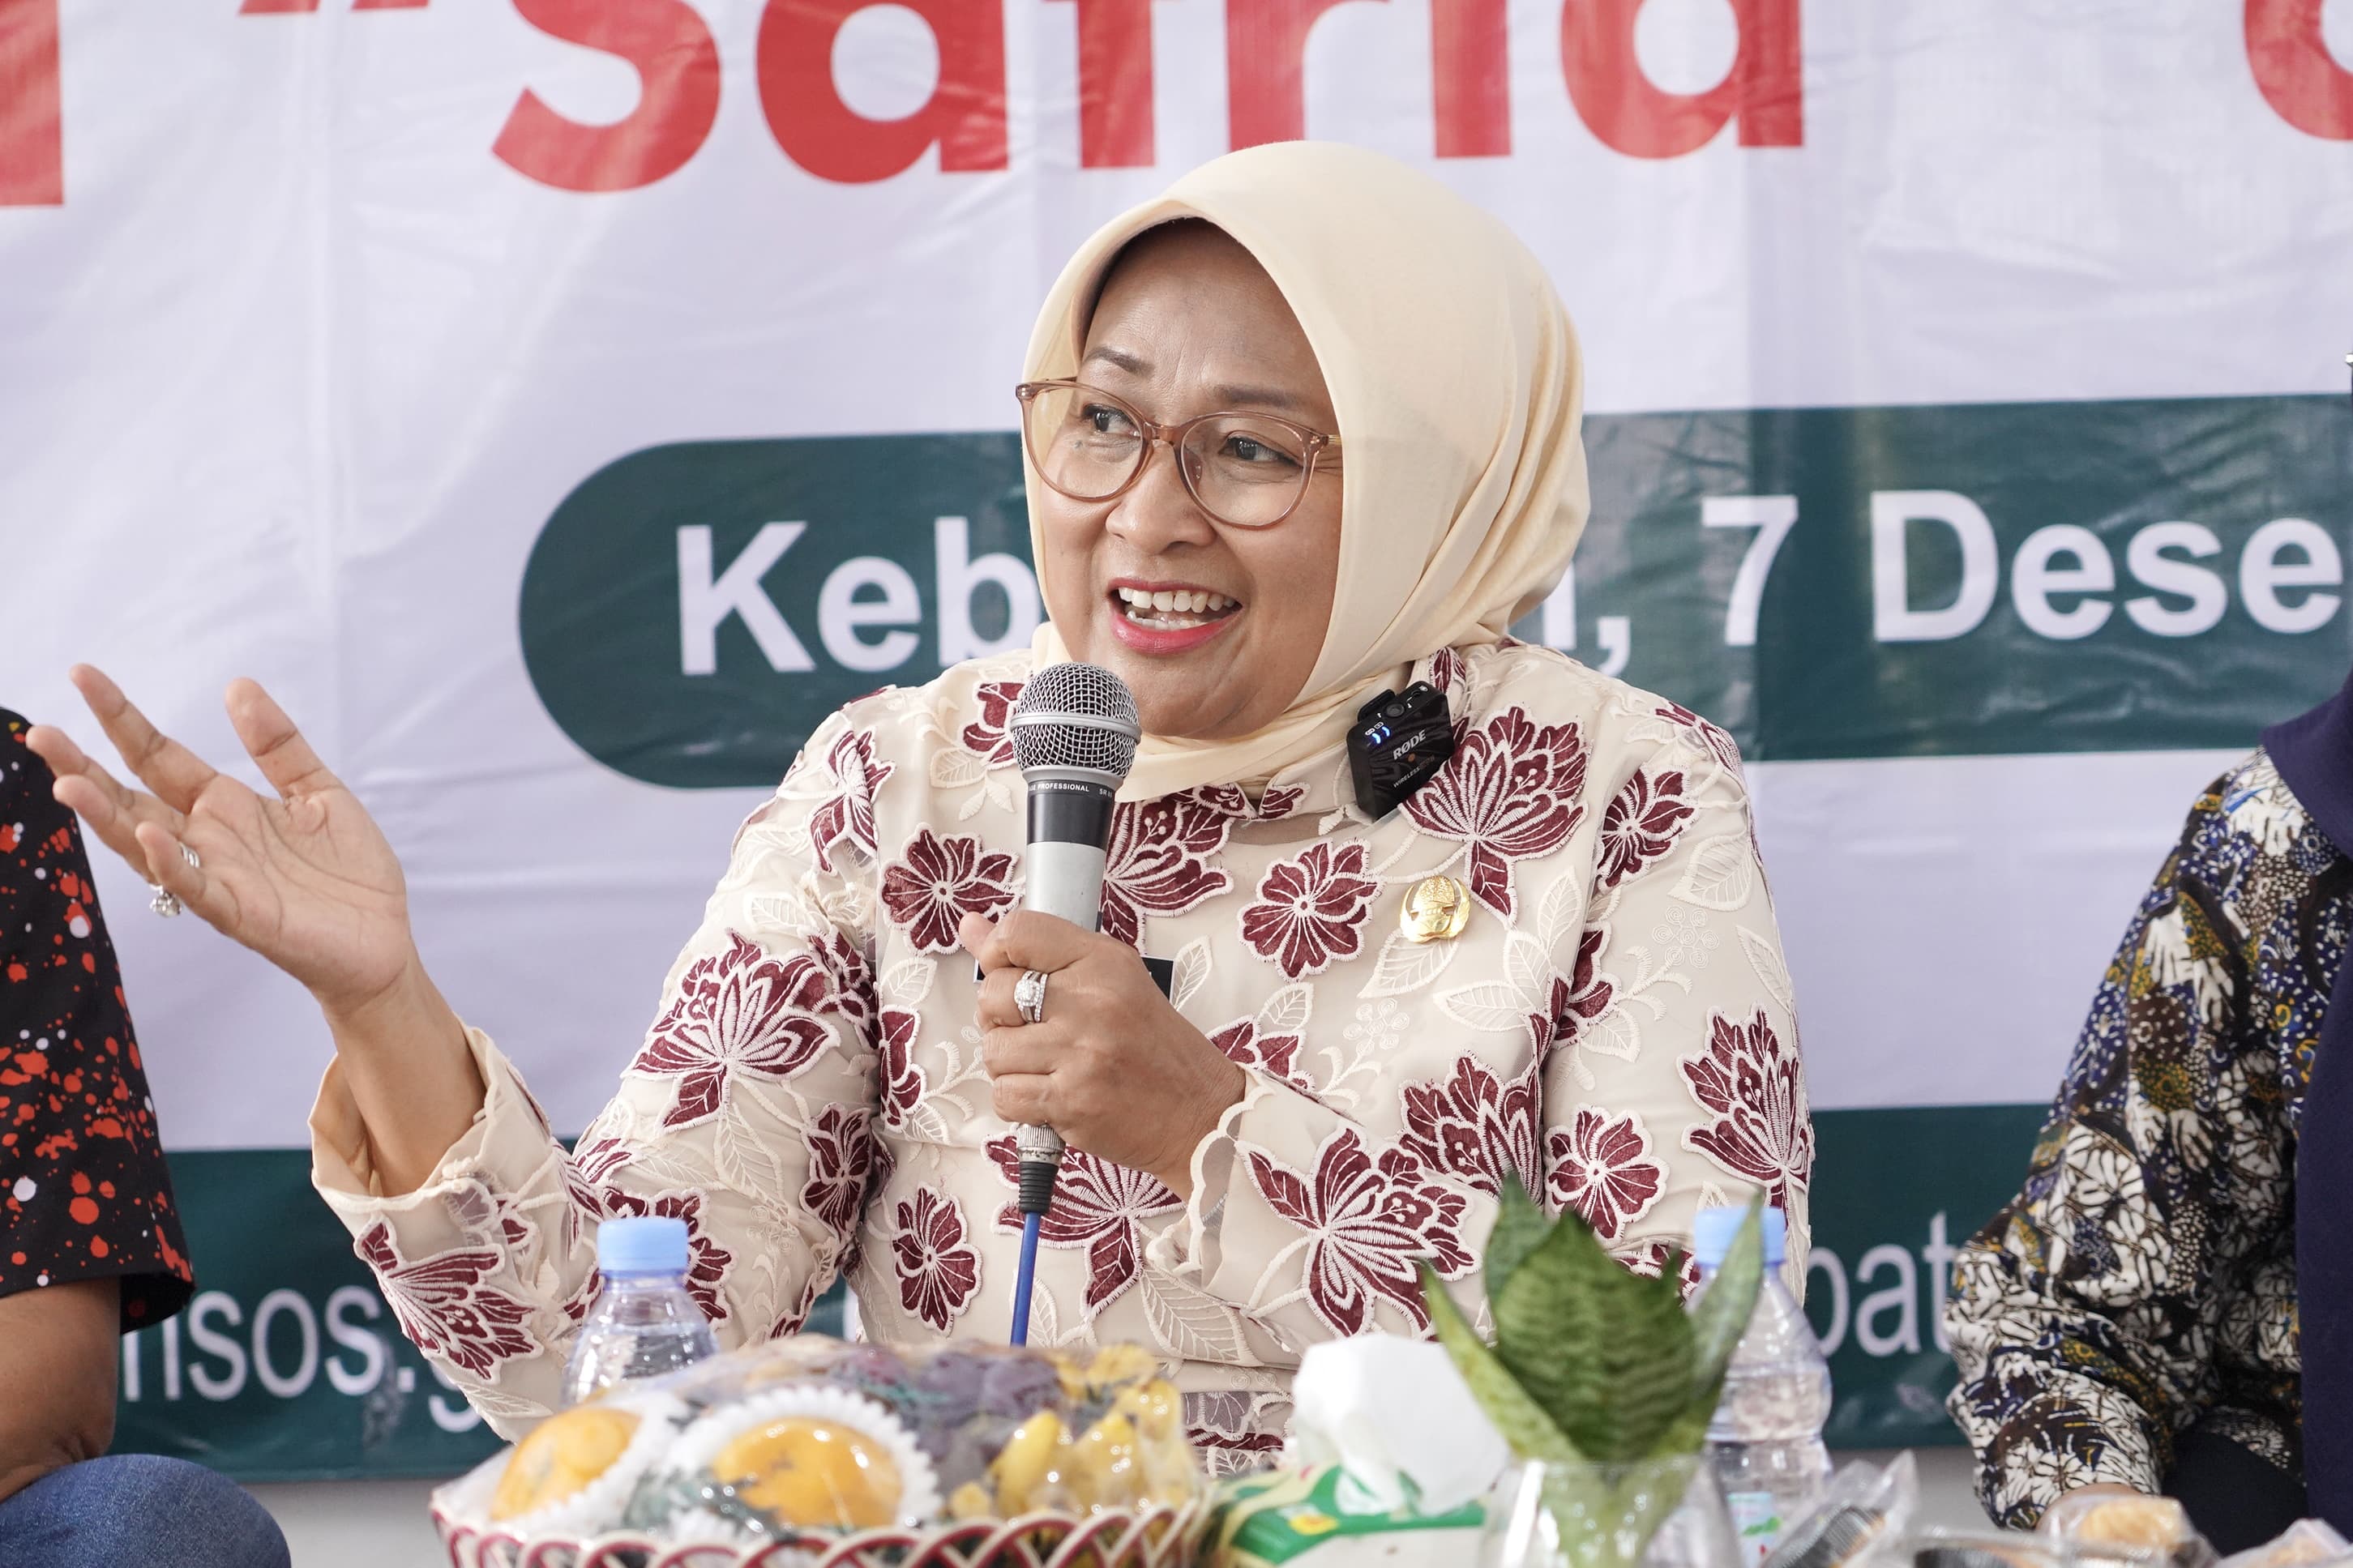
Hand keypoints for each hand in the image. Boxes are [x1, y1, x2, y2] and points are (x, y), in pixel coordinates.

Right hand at [27, 667, 416, 1015]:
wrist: (383, 938)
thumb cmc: (347, 871)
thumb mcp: (318, 790)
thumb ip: (277, 744)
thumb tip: (236, 684)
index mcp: (223, 805)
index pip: (157, 755)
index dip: (121, 717)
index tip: (82, 674)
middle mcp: (207, 840)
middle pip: (130, 798)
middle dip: (83, 767)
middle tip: (39, 732)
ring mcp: (218, 877)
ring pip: (145, 844)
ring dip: (106, 816)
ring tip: (67, 782)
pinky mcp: (241, 914)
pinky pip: (195, 887)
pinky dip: (169, 863)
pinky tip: (150, 834)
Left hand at [961, 909, 1245, 1197]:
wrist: (1199, 1114)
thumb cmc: (1155, 1048)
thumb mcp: (1112, 981)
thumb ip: (1041, 953)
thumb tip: (971, 927)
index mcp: (1103, 962)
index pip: (1018, 933)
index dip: (997, 954)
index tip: (1008, 972)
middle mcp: (1091, 1002)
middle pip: (993, 994)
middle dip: (1001, 1018)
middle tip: (1033, 1030)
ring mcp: (1079, 1053)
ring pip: (994, 1050)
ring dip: (1010, 1065)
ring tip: (1046, 1066)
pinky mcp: (1070, 1101)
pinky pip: (1004, 1095)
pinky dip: (1018, 1100)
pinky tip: (1048, 1094)